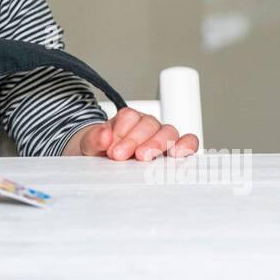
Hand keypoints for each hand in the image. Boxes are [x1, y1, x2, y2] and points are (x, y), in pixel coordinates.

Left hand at [70, 107, 198, 159]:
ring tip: (144, 157)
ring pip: (169, 131)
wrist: (106, 162)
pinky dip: (186, 145)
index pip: (129, 117)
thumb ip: (94, 138)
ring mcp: (163, 136)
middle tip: (121, 155)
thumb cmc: (103, 151)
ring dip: (157, 144)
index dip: (121, 132)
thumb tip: (104, 136)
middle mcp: (147, 125)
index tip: (111, 149)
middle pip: (149, 124)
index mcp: (127, 119)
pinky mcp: (175, 150)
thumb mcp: (91, 144)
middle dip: (135, 140)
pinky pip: (188, 142)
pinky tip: (178, 154)